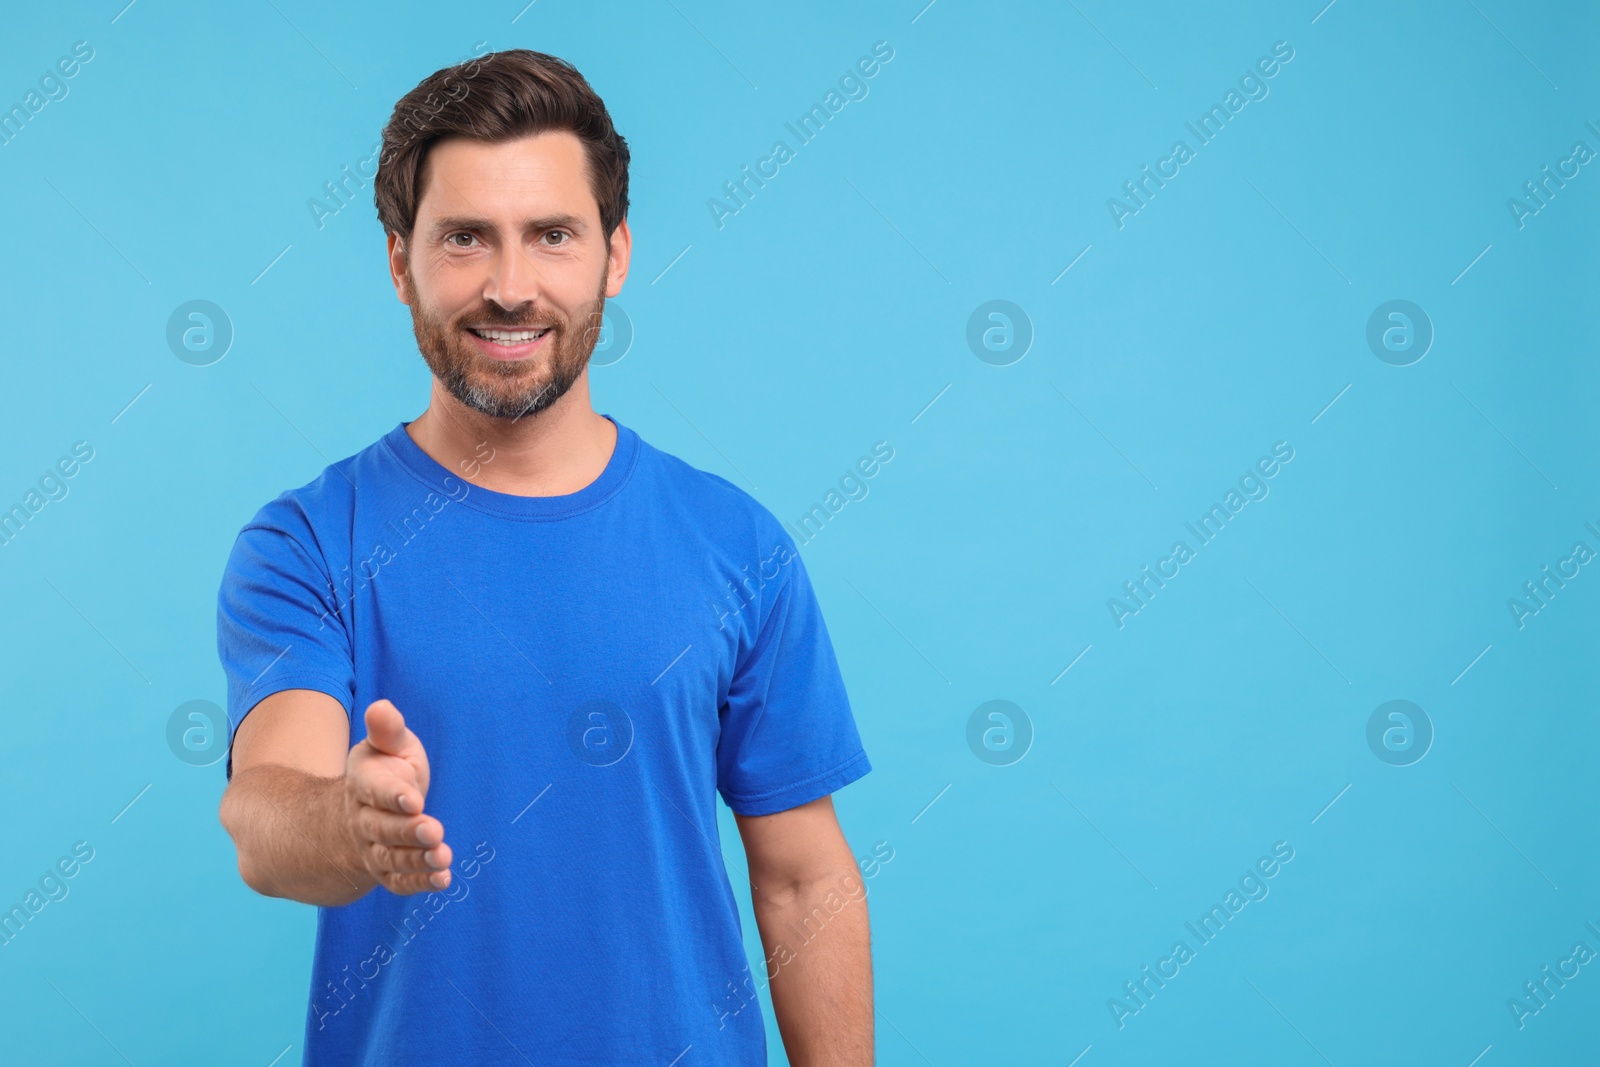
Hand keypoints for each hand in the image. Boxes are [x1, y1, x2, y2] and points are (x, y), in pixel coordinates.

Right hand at [342, 699, 451, 894]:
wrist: (362, 810)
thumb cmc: (385, 769)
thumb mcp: (386, 745)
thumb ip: (387, 731)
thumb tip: (381, 707)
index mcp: (363, 783)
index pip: (375, 790)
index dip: (392, 795)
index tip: (414, 799)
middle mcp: (364, 820)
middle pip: (382, 829)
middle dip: (408, 832)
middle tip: (434, 831)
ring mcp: (373, 848)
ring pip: (391, 858)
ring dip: (417, 860)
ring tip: (443, 858)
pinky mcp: (387, 869)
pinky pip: (399, 881)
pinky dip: (419, 883)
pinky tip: (443, 880)